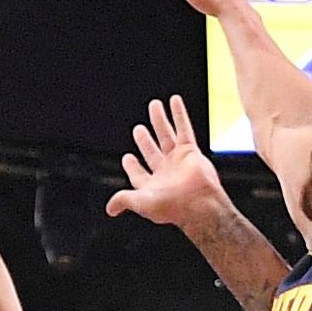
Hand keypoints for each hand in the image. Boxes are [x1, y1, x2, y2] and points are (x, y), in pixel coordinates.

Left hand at [108, 95, 226, 227]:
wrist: (201, 204)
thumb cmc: (173, 207)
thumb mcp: (142, 203)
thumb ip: (125, 200)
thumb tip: (110, 209)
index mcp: (153, 186)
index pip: (139, 174)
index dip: (132, 167)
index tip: (127, 157)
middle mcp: (165, 172)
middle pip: (152, 152)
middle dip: (145, 141)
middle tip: (138, 129)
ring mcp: (178, 160)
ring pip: (166, 136)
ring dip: (160, 121)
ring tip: (154, 105)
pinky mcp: (190, 151)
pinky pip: (184, 129)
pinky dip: (179, 114)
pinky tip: (174, 101)